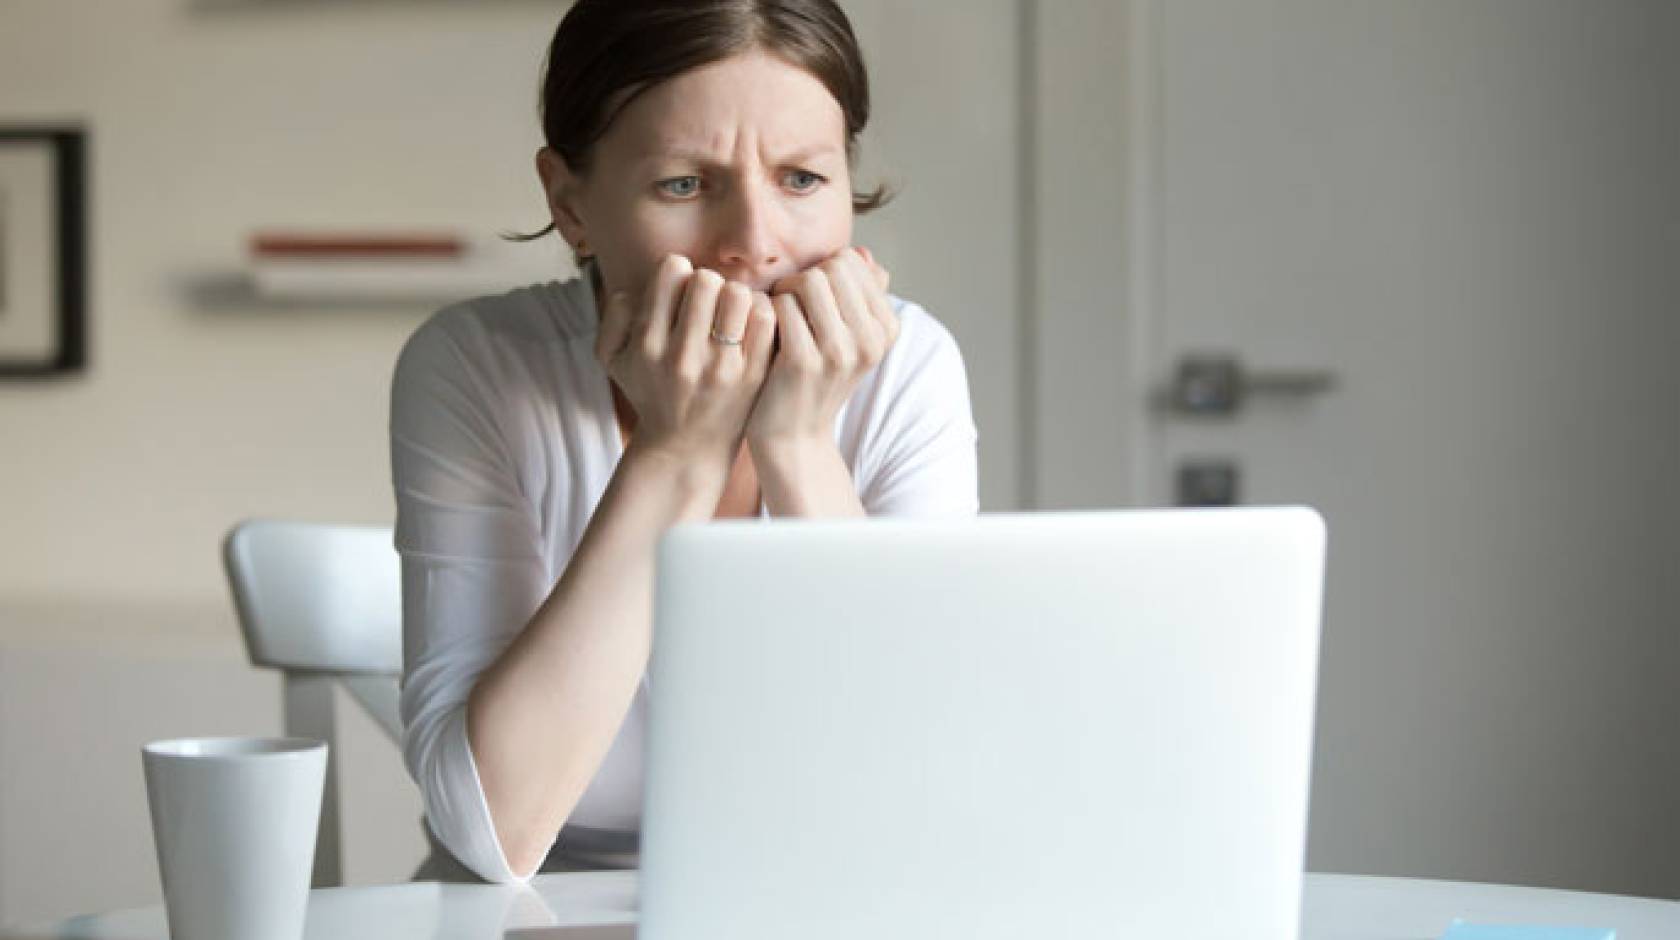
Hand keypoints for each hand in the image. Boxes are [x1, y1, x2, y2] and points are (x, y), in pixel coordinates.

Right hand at [595, 254, 775, 466]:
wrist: (685, 448)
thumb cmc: (650, 392)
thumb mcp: (613, 359)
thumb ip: (614, 316)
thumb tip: (636, 289)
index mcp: (648, 344)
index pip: (672, 270)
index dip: (679, 272)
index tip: (681, 292)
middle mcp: (682, 356)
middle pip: (707, 279)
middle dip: (708, 283)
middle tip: (708, 303)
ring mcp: (720, 368)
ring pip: (738, 294)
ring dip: (734, 297)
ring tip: (729, 314)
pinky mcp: (751, 376)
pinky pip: (764, 320)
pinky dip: (759, 312)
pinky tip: (748, 326)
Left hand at [746, 246, 896, 446]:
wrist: (794, 435)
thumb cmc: (815, 378)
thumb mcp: (848, 339)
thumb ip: (858, 295)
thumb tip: (862, 253)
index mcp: (886, 329)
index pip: (852, 263)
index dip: (822, 271)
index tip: (809, 299)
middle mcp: (870, 341)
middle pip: (833, 267)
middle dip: (803, 278)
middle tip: (788, 304)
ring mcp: (839, 353)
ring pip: (809, 281)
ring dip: (785, 291)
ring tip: (778, 316)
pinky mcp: (803, 362)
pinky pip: (782, 305)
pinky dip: (768, 309)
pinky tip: (765, 331)